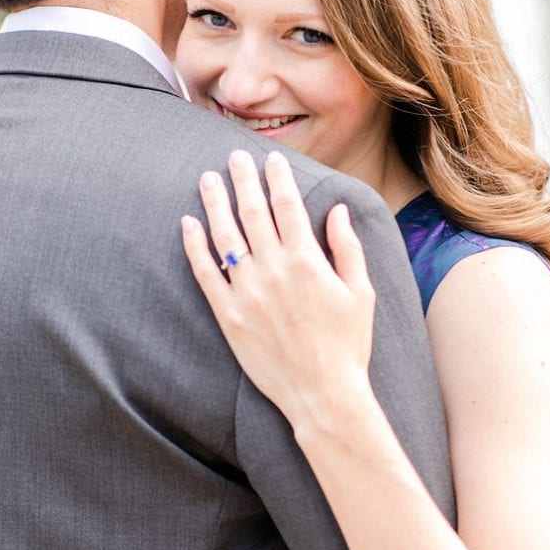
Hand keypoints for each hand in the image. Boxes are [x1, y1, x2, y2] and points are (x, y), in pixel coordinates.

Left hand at [180, 150, 378, 428]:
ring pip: (225, 236)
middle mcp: (274, 270)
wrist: (322, 392)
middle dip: (244, 180)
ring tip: (208, 179)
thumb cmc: (348, 344)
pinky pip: (205, 273)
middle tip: (235, 156)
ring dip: (215, 204)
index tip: (271, 159)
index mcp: (308, 262)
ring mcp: (248, 292)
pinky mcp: (229, 315)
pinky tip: (188, 224)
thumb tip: (337, 211)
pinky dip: (195, 246)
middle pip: (253, 213)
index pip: (288, 207)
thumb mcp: (361, 293)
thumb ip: (347, 249)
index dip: (278, 178)